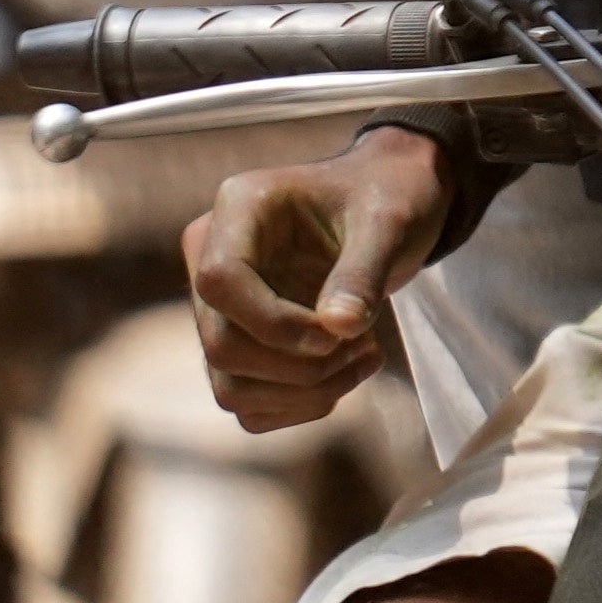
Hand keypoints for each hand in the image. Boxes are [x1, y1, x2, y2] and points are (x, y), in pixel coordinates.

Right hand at [187, 124, 447, 433]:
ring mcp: (220, 307)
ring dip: (304, 392)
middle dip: (299, 367)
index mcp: (238, 209)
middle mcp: (212, 256)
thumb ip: (363, 273)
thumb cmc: (388, 196)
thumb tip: (339, 328)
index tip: (340, 330)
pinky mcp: (241, 343)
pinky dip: (300, 405)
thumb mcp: (389, 221)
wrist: (389, 203)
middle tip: (365, 345)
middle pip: (222, 345)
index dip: (276, 323)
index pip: (220, 282)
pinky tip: (346, 373)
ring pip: (231, 387)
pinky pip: (250, 404)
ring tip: (365, 356)